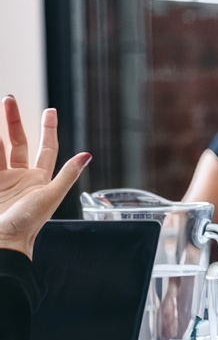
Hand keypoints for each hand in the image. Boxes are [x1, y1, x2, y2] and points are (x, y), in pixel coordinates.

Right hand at [0, 97, 90, 257]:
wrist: (3, 241)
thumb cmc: (28, 223)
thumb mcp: (50, 196)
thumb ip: (67, 175)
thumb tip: (87, 155)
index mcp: (41, 178)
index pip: (46, 147)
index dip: (48, 129)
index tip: (50, 110)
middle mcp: (21, 176)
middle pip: (17, 142)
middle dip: (12, 120)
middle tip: (7, 99)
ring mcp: (3, 180)